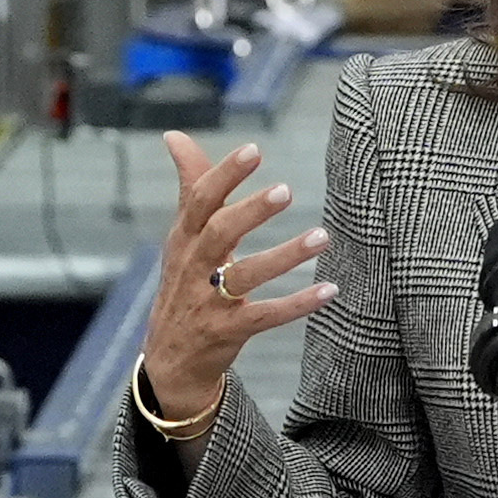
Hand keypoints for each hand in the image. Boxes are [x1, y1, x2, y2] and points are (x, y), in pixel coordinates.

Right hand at [136, 131, 330, 425]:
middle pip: (218, 234)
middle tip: (287, 190)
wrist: (169, 361)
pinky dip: (296, 304)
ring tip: (322, 236)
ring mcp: (208, 303)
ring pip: (245, 276)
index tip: (254, 149)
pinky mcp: (227, 333)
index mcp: (182, 241)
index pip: (199, 201)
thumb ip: (190, 187)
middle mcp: (192, 269)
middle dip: (250, 211)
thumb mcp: (181, 239)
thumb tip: (174, 136)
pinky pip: (265, 316)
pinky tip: (329, 290)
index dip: (224, 175)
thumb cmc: (183, 284)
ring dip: (285, 256)